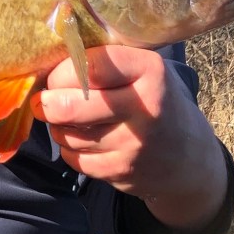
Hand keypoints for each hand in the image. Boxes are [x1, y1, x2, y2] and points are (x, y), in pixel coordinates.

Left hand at [31, 45, 227, 231]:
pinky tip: (81, 140)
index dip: (61, 71)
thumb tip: (47, 62)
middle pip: (70, 106)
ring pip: (68, 135)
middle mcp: (145, 108)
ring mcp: (134, 145)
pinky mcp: (122, 172)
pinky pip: (74, 160)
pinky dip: (69, 150)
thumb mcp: (143, 69)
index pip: (89, 65)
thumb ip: (105, 62)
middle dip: (48, 102)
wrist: (189, 155)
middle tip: (45, 100)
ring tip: (67, 118)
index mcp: (149, 71)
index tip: (55, 75)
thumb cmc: (153, 100)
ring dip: (58, 126)